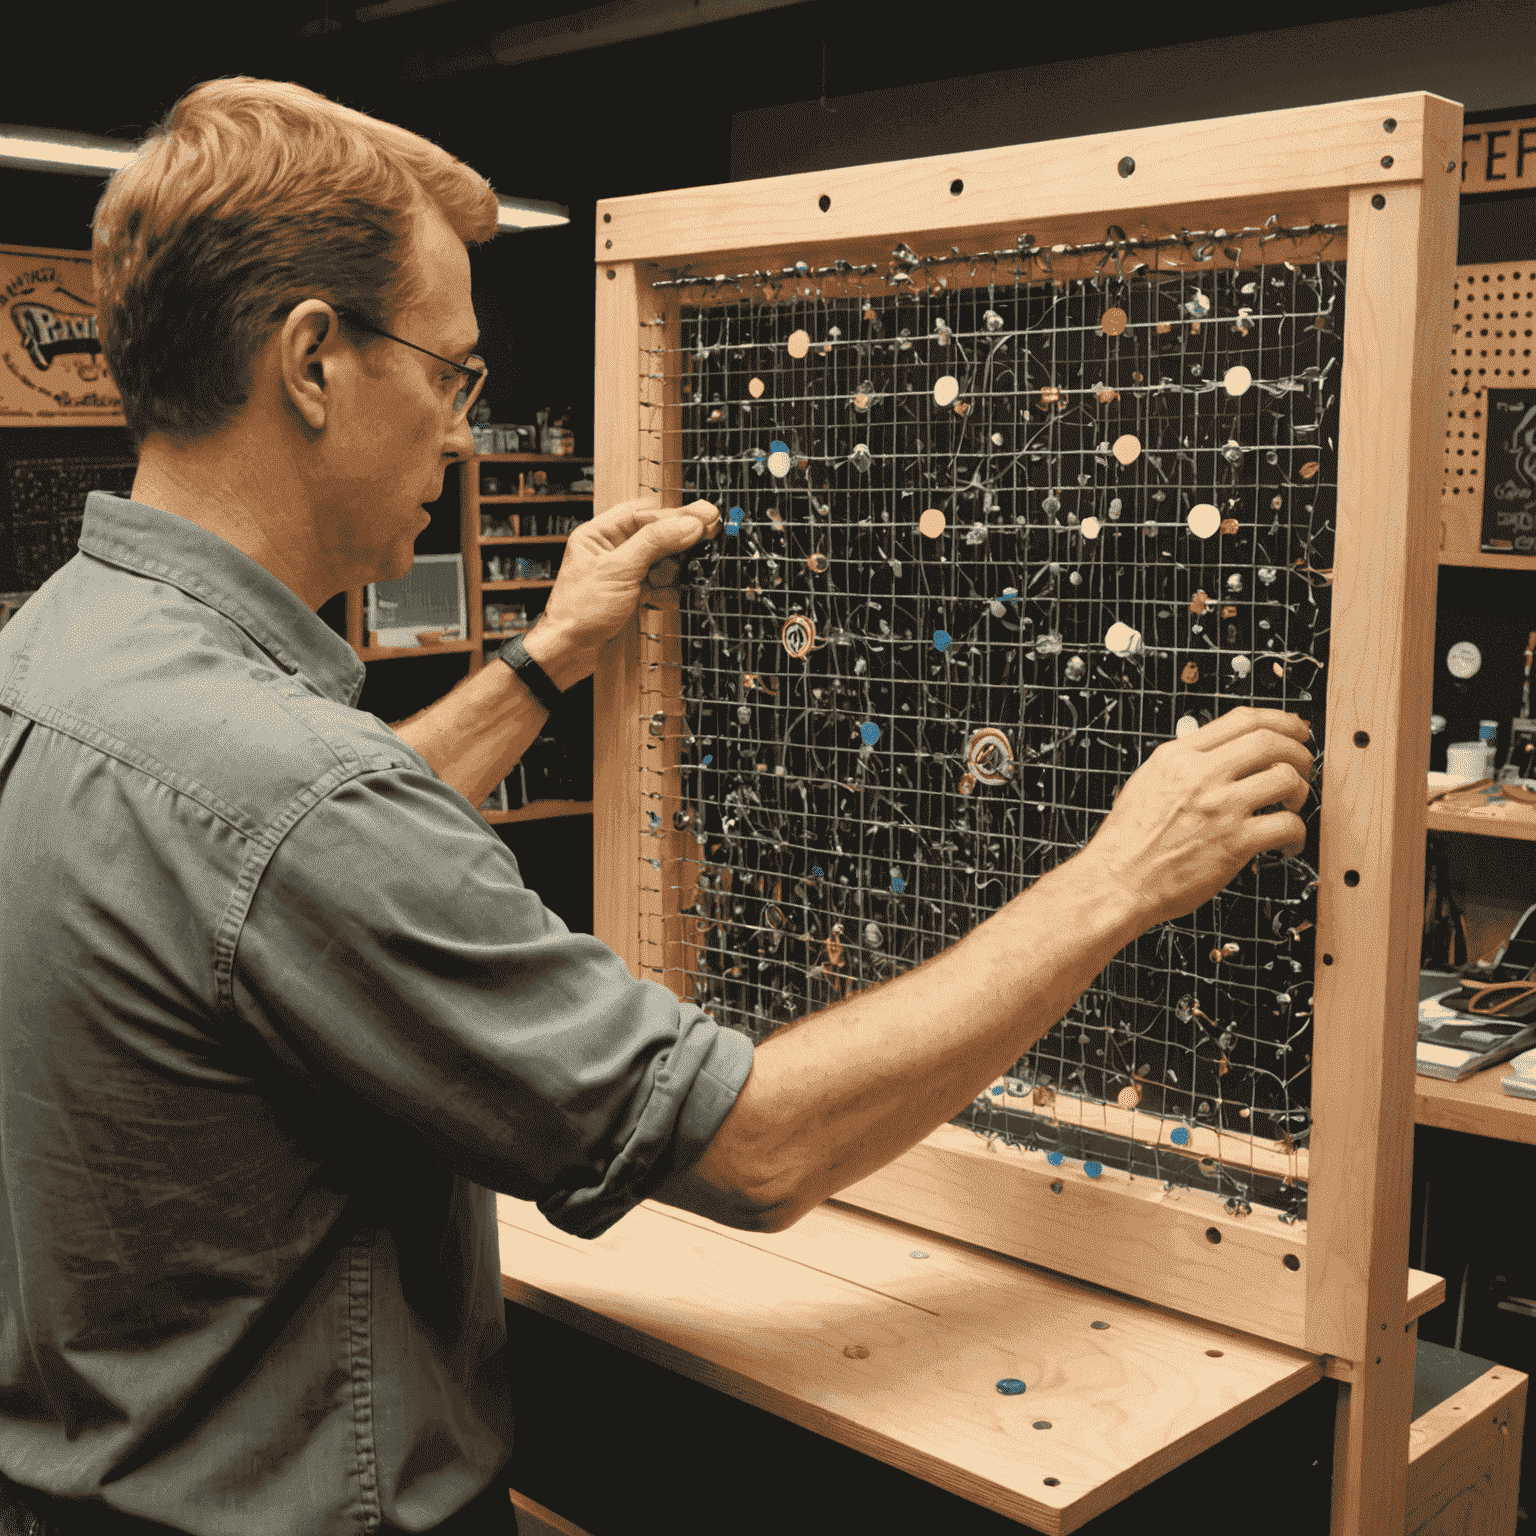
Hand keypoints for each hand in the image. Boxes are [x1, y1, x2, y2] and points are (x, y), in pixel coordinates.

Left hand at [523, 498, 719, 689]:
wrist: (570, 652)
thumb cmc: (579, 611)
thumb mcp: (619, 570)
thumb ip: (655, 543)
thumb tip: (688, 524)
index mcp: (599, 534)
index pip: (644, 513)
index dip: (675, 514)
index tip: (704, 518)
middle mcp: (611, 549)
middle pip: (656, 535)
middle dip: (676, 544)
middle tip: (708, 536)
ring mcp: (623, 573)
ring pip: (661, 561)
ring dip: (669, 572)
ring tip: (661, 583)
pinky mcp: (632, 593)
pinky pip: (660, 584)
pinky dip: (664, 592)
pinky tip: (658, 599)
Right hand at [1073, 707, 1314, 929]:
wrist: (1117, 882)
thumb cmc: (1127, 842)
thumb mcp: (1147, 783)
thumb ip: (1183, 765)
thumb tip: (1220, 755)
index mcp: (1178, 757)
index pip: (1241, 719)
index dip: (1279, 720)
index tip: (1293, 730)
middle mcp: (1201, 775)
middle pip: (1270, 742)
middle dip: (1298, 752)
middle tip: (1303, 765)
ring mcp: (1220, 808)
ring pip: (1286, 778)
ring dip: (1301, 790)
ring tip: (1292, 805)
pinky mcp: (1235, 843)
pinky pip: (1287, 825)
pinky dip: (1297, 833)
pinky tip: (1288, 842)